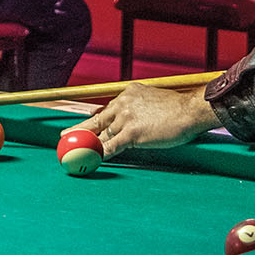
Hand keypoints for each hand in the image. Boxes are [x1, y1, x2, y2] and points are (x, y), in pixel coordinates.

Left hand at [77, 84, 221, 156]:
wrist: (190, 111)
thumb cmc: (179, 109)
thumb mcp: (154, 101)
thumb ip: (140, 109)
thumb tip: (135, 120)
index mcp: (128, 93)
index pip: (108, 109)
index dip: (96, 120)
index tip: (86, 125)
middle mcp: (123, 103)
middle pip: (96, 120)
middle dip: (79, 129)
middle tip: (64, 136)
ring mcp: (126, 118)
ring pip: (102, 135)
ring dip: (91, 147)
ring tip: (77, 155)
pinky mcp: (131, 133)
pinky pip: (111, 146)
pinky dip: (101, 154)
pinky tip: (93, 160)